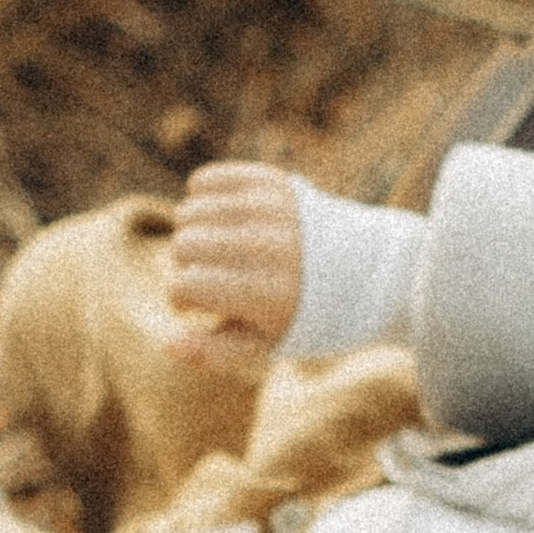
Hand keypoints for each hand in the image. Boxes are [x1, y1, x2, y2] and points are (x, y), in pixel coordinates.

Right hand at [165, 162, 303, 368]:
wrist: (366, 272)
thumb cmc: (306, 316)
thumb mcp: (265, 344)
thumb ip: (214, 352)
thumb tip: (167, 343)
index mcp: (263, 293)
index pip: (185, 286)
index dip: (182, 301)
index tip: (197, 307)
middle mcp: (265, 246)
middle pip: (182, 245)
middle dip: (186, 267)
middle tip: (210, 278)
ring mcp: (268, 208)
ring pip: (189, 211)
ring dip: (192, 234)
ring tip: (216, 251)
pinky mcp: (269, 182)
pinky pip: (204, 180)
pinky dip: (200, 198)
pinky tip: (218, 221)